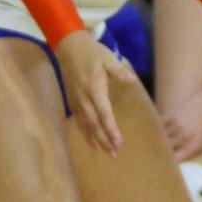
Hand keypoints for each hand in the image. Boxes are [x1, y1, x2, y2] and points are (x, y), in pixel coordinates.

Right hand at [56, 31, 137, 155]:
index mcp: (95, 89)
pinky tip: (91, 142)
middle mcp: (84, 99)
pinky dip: (84, 133)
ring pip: (86, 125)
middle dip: (105, 140)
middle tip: (114, 153)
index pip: (104, 114)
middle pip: (95, 124)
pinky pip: (78, 121)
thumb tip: (132, 80)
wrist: (69, 48)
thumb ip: (119, 71)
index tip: (118, 142)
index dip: (111, 129)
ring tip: (105, 152)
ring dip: (95, 139)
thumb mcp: (107, 58)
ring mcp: (76, 101)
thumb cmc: (92, 53)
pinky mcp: (72, 101)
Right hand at [160, 87, 201, 174]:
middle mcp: (182, 136)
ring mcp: (176, 125)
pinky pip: (158, 126)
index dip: (168, 168)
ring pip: (158, 138)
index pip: (174, 161)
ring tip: (149, 152)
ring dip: (155, 144)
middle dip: (159, 157)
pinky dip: (156, 132)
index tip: (166, 173)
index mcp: (193, 146)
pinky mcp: (172, 115)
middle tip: (154, 164)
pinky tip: (152, 137)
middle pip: (163, 151)